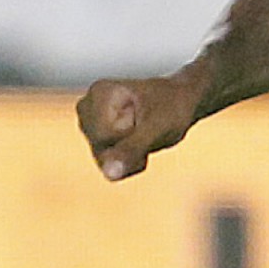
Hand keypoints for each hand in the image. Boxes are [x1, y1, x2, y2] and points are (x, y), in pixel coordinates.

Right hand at [76, 72, 205, 179]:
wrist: (181, 102)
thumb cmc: (172, 108)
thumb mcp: (156, 129)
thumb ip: (131, 149)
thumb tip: (109, 174)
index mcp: (99, 93)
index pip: (104, 136)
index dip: (130, 134)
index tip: (146, 118)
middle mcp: (88, 108)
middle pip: (101, 150)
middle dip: (128, 148)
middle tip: (148, 129)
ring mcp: (90, 125)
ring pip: (105, 161)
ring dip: (131, 156)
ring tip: (147, 135)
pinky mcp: (98, 141)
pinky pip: (111, 166)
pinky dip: (130, 162)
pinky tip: (141, 144)